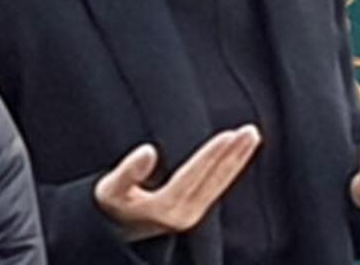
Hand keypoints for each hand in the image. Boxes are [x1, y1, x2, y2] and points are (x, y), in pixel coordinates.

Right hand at [94, 125, 260, 242]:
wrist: (112, 228)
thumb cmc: (109, 205)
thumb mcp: (108, 190)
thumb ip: (126, 172)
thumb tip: (147, 151)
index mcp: (163, 209)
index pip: (193, 177)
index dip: (211, 155)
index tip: (230, 134)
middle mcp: (182, 216)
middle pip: (213, 180)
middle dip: (233, 154)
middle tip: (250, 131)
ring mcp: (191, 216)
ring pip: (220, 184)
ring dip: (237, 159)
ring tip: (251, 135)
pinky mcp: (194, 212)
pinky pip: (218, 187)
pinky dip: (230, 168)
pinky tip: (239, 153)